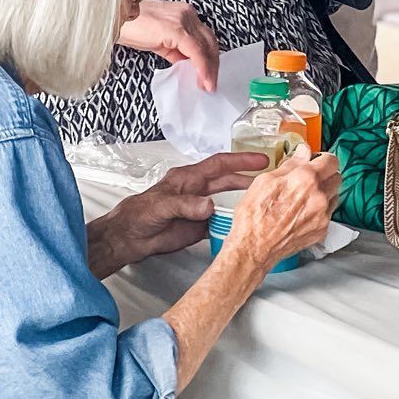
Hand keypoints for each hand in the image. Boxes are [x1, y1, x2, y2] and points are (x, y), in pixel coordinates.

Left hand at [92, 153, 268, 272]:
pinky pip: (221, 223)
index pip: (219, 164)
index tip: (260, 159)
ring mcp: (199, 209)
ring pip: (228, 202)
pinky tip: (245, 225)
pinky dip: (234, 224)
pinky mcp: (199, 227)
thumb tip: (209, 206)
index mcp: (188, 179)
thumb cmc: (138, 215)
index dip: (240, 161)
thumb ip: (185, 205)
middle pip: (228, 181)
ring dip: (243, 201)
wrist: (128, 238)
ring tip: (263, 201)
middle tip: (270, 176)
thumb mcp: (161, 206)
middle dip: (248, 177)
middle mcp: (197, 191)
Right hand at [118, 0, 220, 88]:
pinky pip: (196, 51)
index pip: (204, 37)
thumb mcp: (157, 39)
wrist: (112, 18)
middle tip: (211, 82)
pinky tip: (202, 79)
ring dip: (210, 68)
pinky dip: (202, 67)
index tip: (209, 74)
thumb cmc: (128, 26)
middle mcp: (187, 13)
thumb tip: (184, 62)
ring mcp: (183, 19)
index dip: (209, 57)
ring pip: (206, 46)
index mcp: (183, 13)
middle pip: (210, 41)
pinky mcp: (177, 29)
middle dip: (213, 64)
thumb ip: (174, 49)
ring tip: (208, 85)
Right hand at [226, 148, 342, 272]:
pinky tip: (303, 212)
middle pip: (337, 177)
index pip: (331, 161)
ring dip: (324, 192)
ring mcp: (323, 215)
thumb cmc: (254, 216)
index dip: (323, 158)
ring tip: (305, 196)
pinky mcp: (322, 230)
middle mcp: (319, 197)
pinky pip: (329, 214)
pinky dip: (320, 209)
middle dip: (325, 174)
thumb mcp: (265, 181)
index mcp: (305, 179)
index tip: (316, 161)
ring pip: (334, 195)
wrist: (254, 247)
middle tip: (310, 178)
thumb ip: (290, 164)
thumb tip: (303, 152)